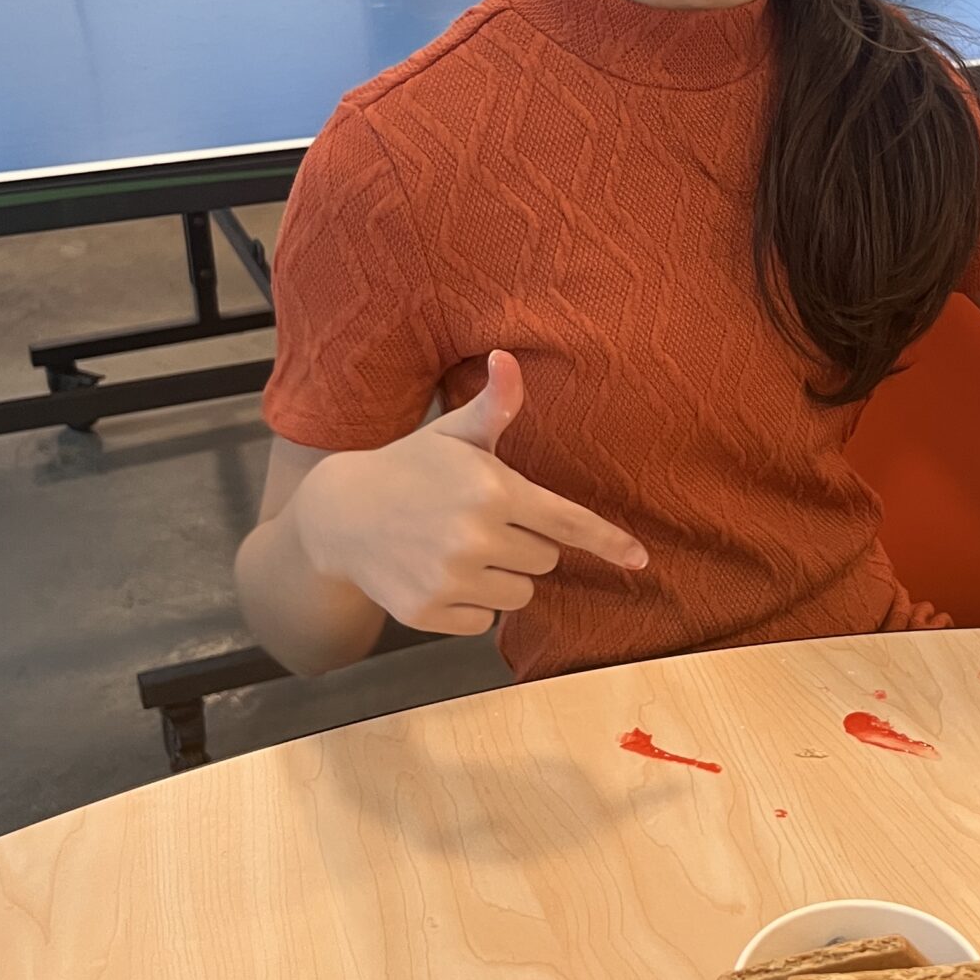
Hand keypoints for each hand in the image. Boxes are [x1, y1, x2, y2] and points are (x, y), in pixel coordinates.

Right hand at [293, 350, 645, 636]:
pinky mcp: (427, 612)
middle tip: (485, 523)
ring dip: (503, 577)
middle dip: (526, 543)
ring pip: (520, 594)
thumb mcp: (454, 435)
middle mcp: (474, 537)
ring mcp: (449, 578)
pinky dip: (471, 604)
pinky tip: (440, 575)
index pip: (567, 522)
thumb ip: (494, 407)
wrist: (340, 514)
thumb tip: (508, 358)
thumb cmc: (412, 467)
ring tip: (461, 548)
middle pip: (546, 559)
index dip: (607, 542)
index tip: (640, 559)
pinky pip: (484, 621)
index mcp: (492, 490)